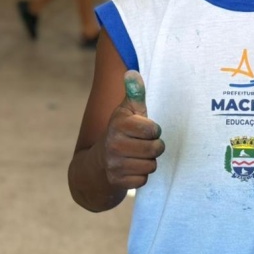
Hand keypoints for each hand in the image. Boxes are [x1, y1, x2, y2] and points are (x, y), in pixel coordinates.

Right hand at [98, 71, 164, 188]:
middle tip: (142, 144)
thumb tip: (132, 72)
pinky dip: (140, 175)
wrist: (98, 162)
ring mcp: (114, 164)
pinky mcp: (117, 181)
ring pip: (151, 165)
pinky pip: (143, 180)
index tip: (144, 129)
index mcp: (118, 124)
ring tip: (136, 156)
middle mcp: (113, 144)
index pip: (154, 130)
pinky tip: (131, 168)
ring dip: (147, 162)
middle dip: (153, 147)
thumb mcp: (127, 111)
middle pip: (155, 149)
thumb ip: (134, 93)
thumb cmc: (121, 132)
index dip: (153, 130)